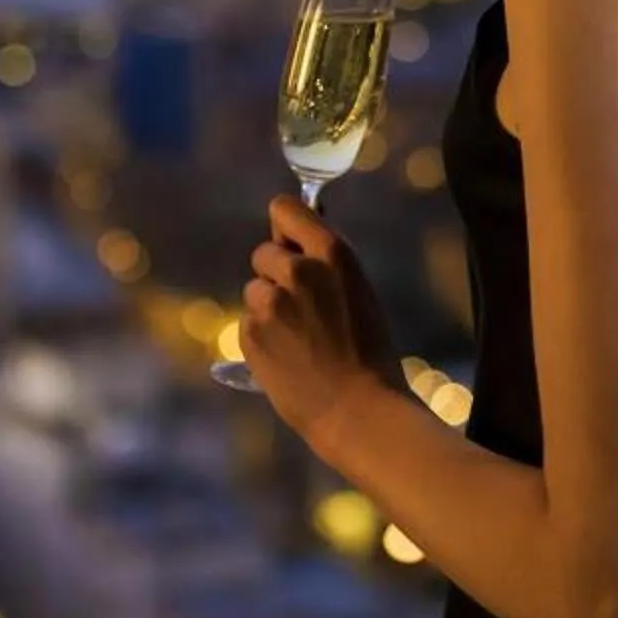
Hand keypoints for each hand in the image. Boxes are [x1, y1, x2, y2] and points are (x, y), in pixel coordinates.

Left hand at [243, 196, 401, 445]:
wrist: (357, 408)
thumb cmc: (369, 349)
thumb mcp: (358, 290)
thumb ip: (326, 263)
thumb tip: (296, 243)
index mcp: (331, 254)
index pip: (284, 209)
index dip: (286, 227)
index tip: (291, 242)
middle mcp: (296, 271)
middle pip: (263, 253)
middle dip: (275, 273)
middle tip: (300, 305)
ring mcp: (268, 303)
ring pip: (254, 290)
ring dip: (268, 307)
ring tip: (297, 338)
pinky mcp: (249, 334)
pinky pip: (248, 322)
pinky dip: (261, 335)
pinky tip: (286, 356)